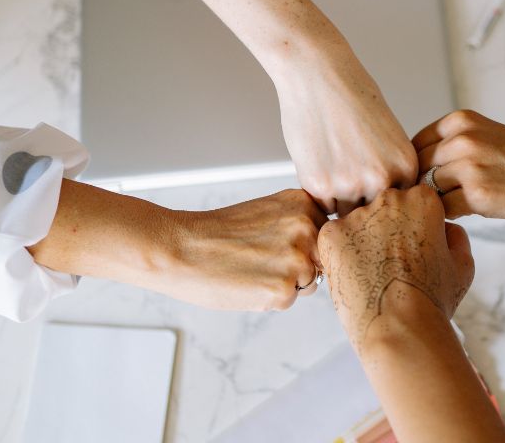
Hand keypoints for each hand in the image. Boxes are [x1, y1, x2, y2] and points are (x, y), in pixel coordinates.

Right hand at [33, 184, 327, 309]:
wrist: (178, 248)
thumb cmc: (215, 233)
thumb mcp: (267, 212)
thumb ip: (299, 223)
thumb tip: (325, 247)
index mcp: (302, 203)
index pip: (326, 232)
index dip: (302, 244)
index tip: (275, 245)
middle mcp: (307, 227)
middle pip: (322, 258)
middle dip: (297, 265)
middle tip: (259, 259)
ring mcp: (298, 258)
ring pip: (308, 282)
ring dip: (285, 283)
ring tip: (251, 269)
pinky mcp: (284, 288)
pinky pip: (290, 301)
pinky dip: (269, 299)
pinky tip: (246, 283)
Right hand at [276, 58, 416, 214]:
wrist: (319, 77)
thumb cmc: (353, 97)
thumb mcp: (389, 135)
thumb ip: (391, 169)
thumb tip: (387, 202)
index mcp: (406, 167)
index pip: (401, 205)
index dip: (385, 199)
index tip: (374, 190)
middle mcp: (382, 181)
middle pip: (376, 215)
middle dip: (363, 204)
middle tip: (350, 177)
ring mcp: (350, 186)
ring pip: (347, 215)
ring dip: (341, 200)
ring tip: (335, 166)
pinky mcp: (320, 186)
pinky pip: (324, 207)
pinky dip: (321, 193)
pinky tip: (321, 164)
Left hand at [317, 186, 473, 349]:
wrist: (398, 327)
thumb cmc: (432, 299)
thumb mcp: (462, 265)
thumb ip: (456, 236)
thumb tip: (445, 228)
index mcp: (423, 200)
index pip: (416, 199)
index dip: (417, 225)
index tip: (416, 248)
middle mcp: (389, 199)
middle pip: (387, 207)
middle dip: (389, 229)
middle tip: (394, 264)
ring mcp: (357, 215)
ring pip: (360, 222)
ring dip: (364, 240)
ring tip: (374, 274)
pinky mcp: (331, 234)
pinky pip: (335, 237)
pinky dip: (341, 254)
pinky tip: (355, 275)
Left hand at [412, 110, 504, 222]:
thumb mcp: (486, 136)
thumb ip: (453, 145)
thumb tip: (415, 171)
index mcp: (460, 120)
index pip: (415, 146)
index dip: (420, 168)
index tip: (433, 181)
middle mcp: (461, 139)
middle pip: (418, 169)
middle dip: (424, 187)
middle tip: (440, 200)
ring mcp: (469, 166)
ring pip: (428, 190)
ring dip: (438, 203)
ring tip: (459, 206)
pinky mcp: (478, 194)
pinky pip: (444, 210)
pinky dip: (452, 216)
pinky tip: (471, 213)